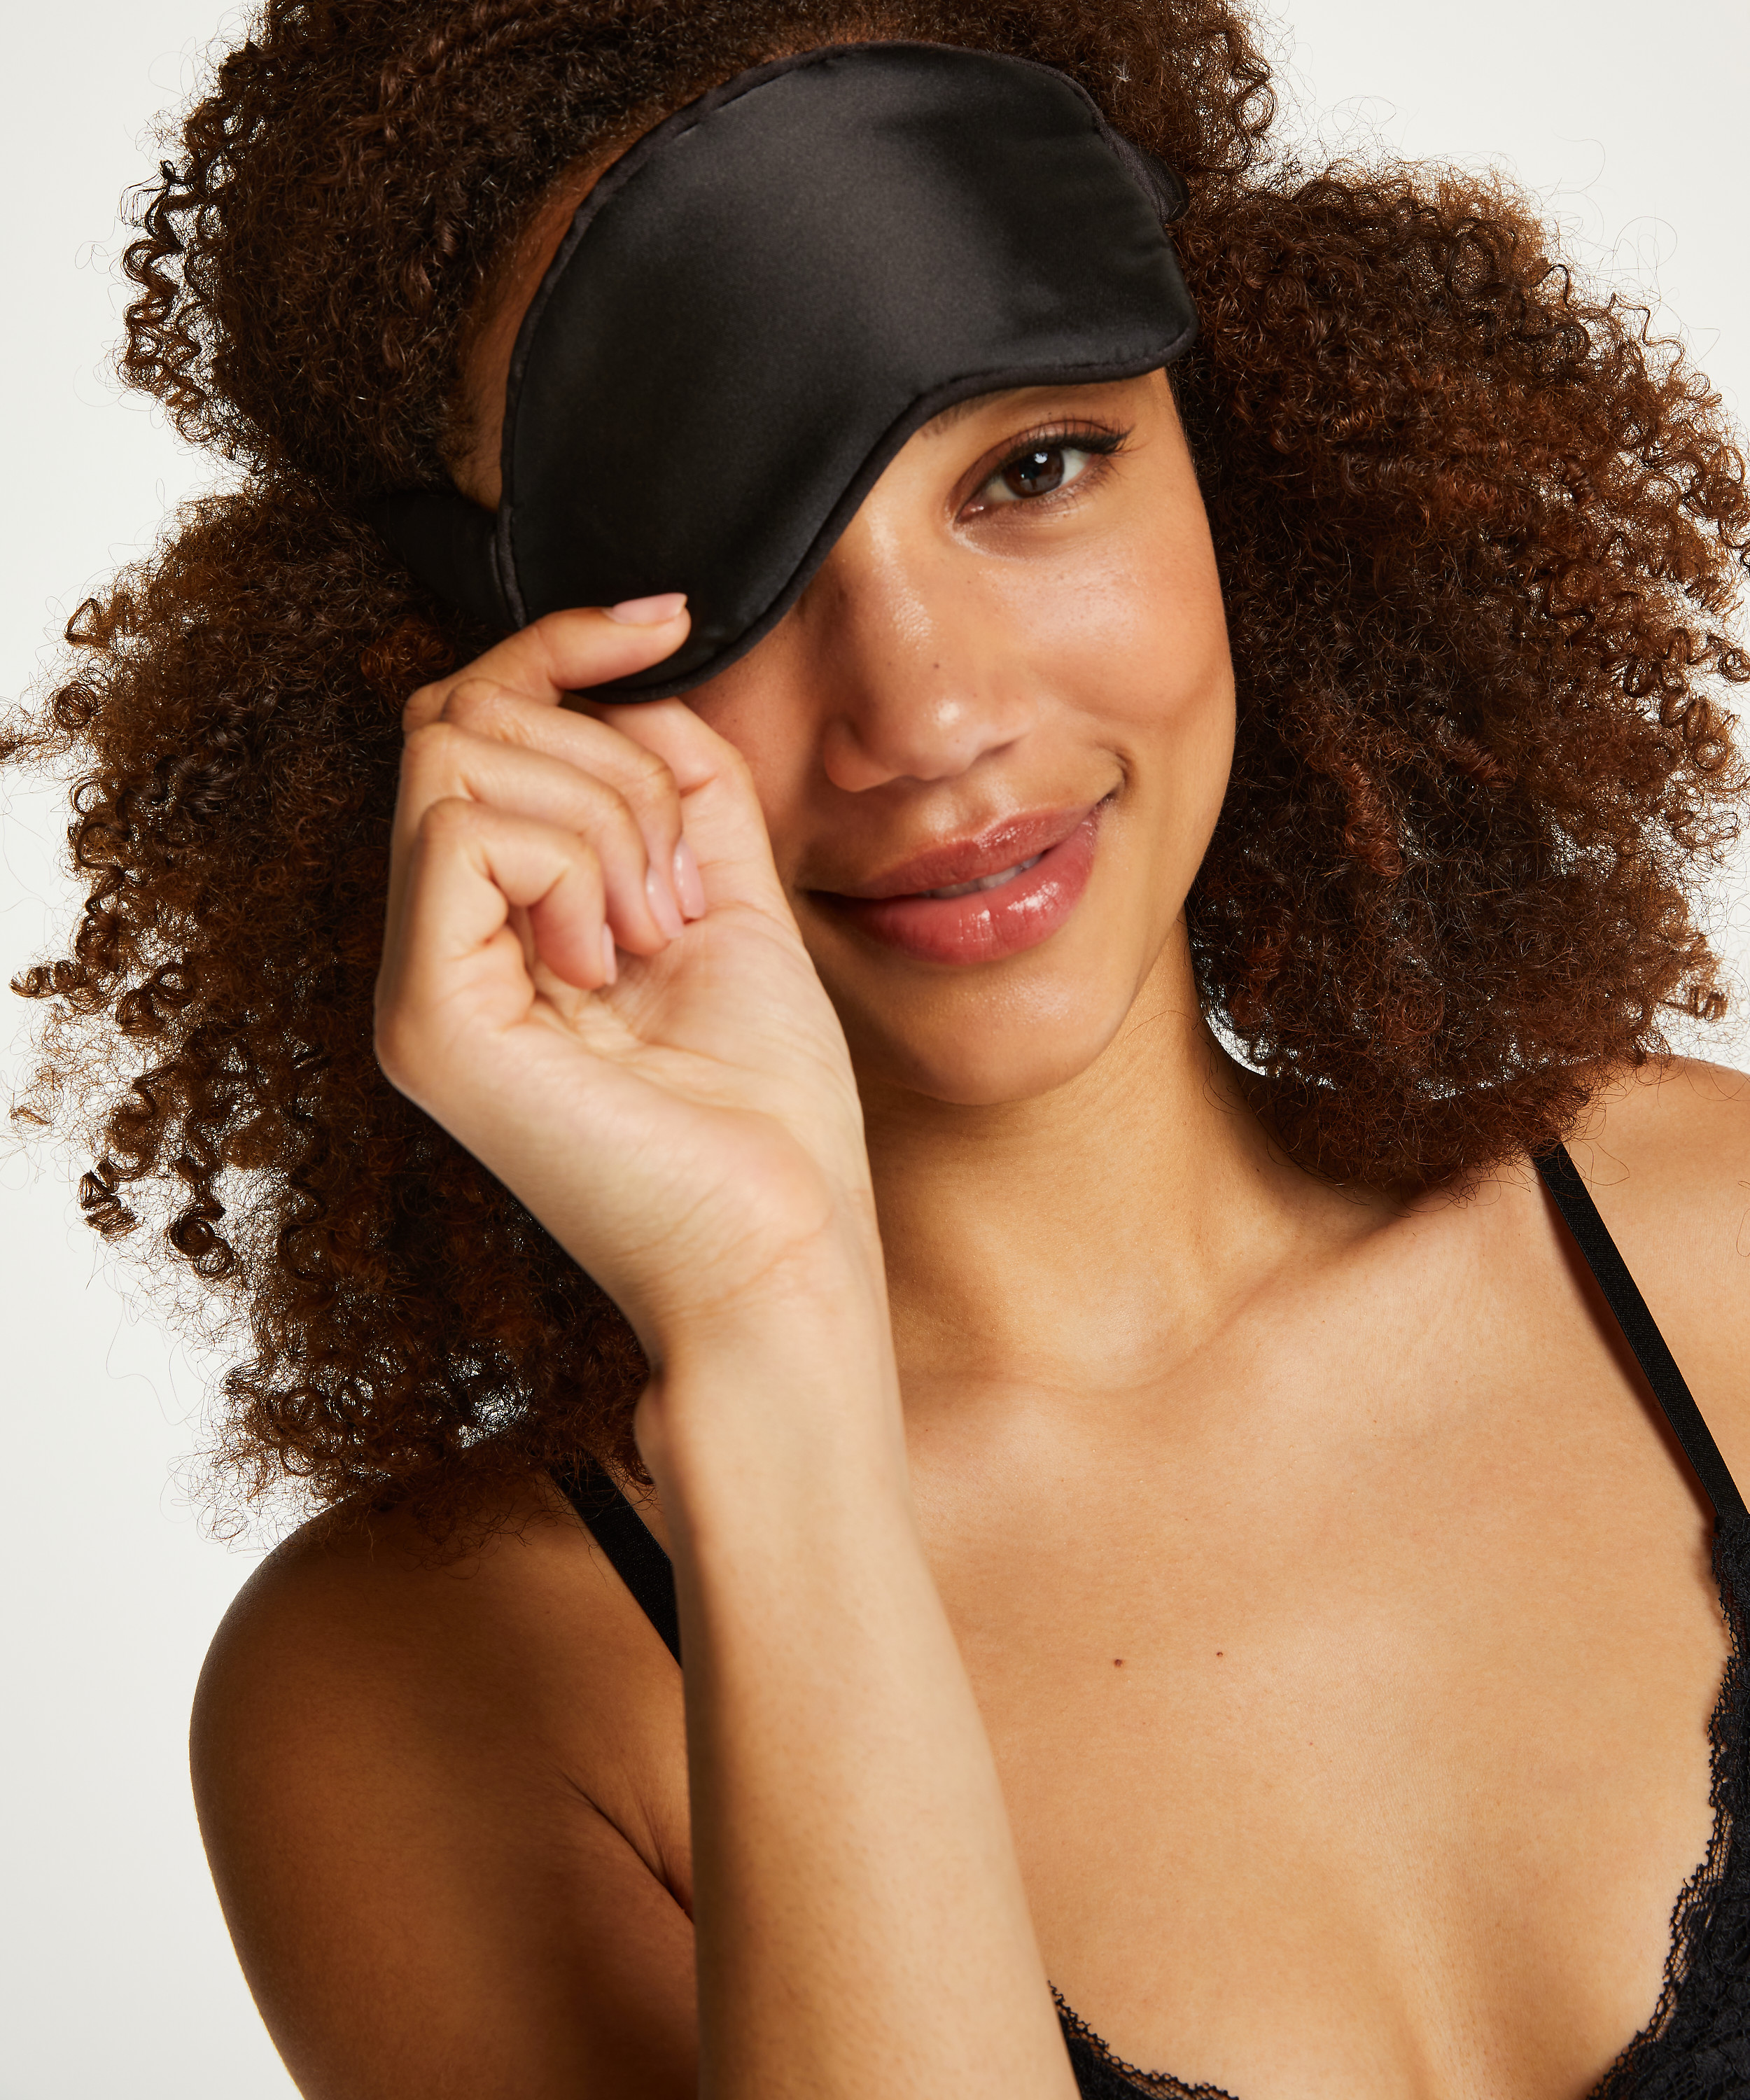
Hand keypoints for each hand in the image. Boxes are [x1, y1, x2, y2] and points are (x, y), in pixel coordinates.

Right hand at [374, 599, 880, 1362]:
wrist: (784, 1244)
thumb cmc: (769, 1112)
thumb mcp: (738, 902)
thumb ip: (684, 788)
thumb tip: (644, 682)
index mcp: (503, 927)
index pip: (475, 725)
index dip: (563, 647)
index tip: (669, 623)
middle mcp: (441, 949)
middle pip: (461, 717)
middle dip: (608, 761)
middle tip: (680, 892)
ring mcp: (421, 984)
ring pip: (463, 754)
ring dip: (608, 819)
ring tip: (660, 937)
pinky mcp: (427, 1014)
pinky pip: (467, 826)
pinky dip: (576, 862)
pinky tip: (619, 960)